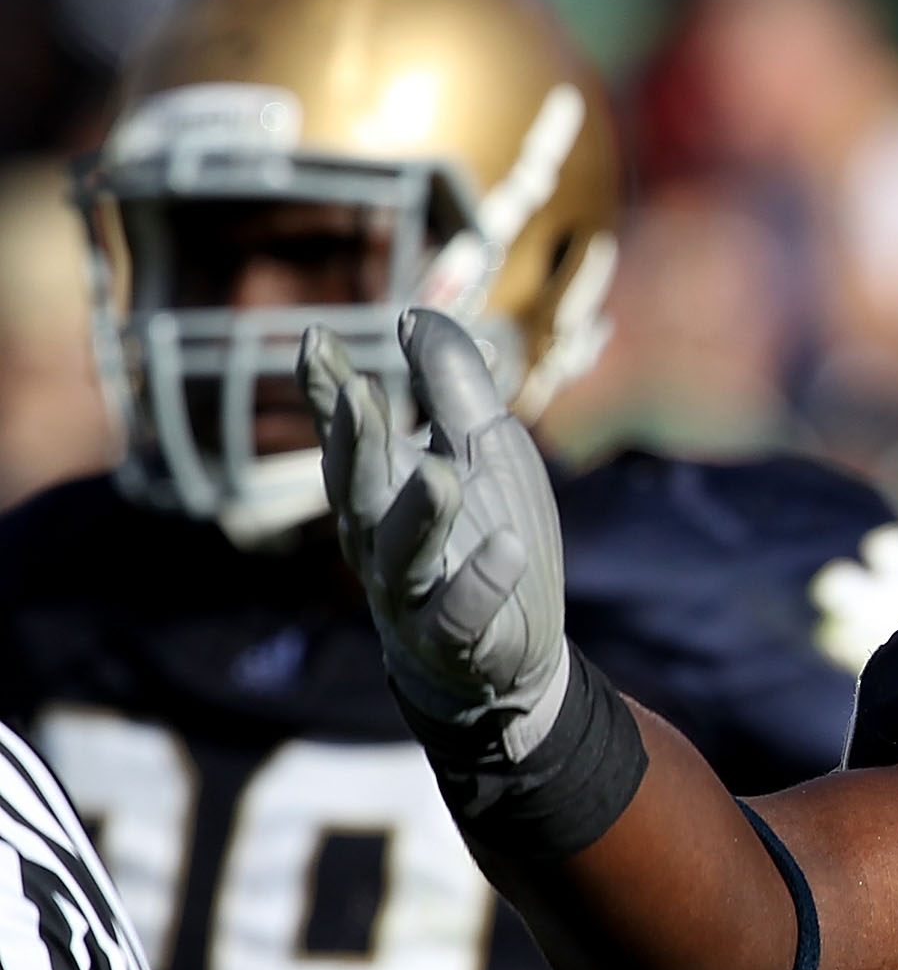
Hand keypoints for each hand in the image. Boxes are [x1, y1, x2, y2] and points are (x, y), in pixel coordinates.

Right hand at [300, 309, 566, 755]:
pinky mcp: (455, 638)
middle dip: (354, 444)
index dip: (326, 392)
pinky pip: (462, 612)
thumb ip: (450, 387)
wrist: (510, 654)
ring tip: (440, 473)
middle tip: (358, 393)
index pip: (347, 435)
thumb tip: (413, 315)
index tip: (315, 341)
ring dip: (419, 512)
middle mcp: (380, 539)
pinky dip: (482, 582)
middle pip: (358, 490)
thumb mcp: (483, 450)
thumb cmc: (486, 536)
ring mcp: (413, 593)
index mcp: (384, 489)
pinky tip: (507, 547)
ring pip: (402, 553)